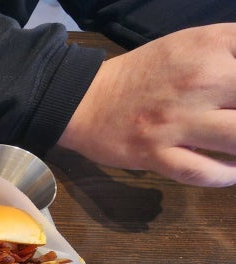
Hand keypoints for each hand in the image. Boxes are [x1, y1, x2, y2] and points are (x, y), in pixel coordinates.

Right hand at [59, 24, 235, 187]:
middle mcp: (199, 82)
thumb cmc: (145, 74)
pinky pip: (204, 172)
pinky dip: (226, 176)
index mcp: (211, 49)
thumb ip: (234, 52)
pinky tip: (233, 171)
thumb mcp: (193, 44)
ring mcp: (177, 122)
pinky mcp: (157, 154)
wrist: (85, 100)